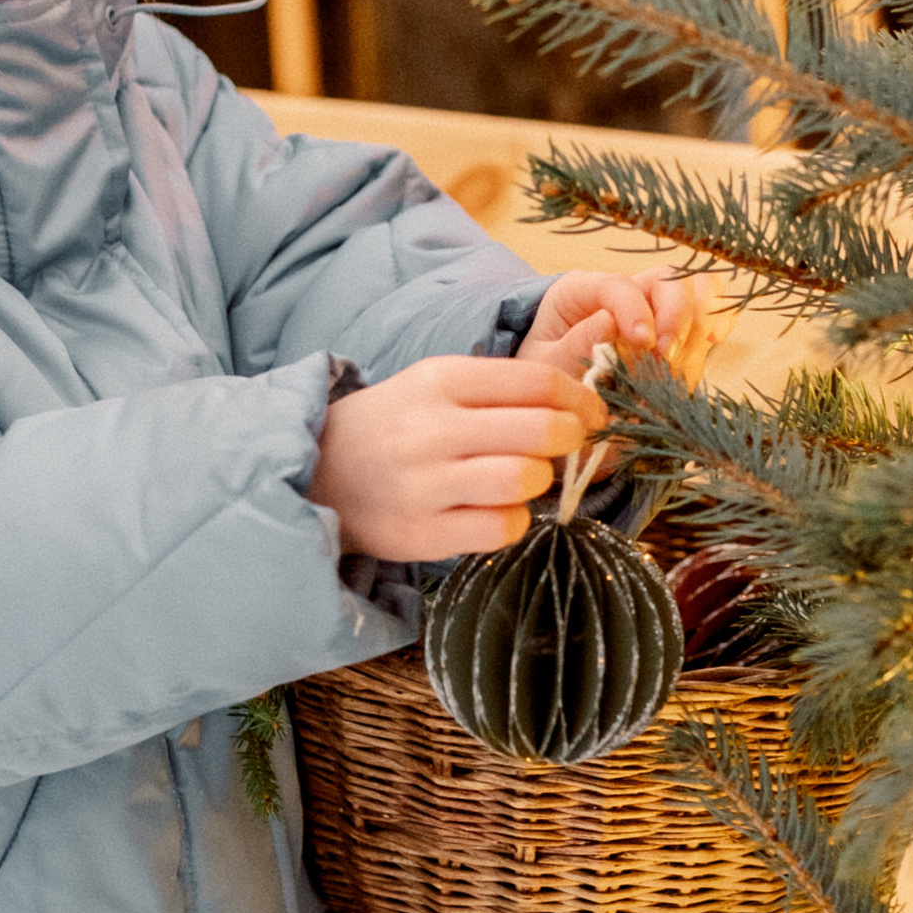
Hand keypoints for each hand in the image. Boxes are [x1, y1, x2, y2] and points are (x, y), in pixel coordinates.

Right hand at [310, 353, 606, 562]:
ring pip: (524, 479)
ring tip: (526, 479)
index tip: (593, 414)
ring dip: (540, 482)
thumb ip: (503, 391)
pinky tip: (499, 511)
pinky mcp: (423, 533)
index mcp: (441, 380)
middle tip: (568, 447)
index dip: (581, 400)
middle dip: (571, 440)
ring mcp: (425, 484)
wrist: (320, 470)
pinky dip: (514, 521)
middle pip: (542, 430)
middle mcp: (432, 429)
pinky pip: (501, 527)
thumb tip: (585, 407)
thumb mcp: (438, 386)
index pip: (537, 382)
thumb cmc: (398, 424)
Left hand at [515, 266, 714, 389]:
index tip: (643, 343)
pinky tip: (711, 342)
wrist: (558, 396)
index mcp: (581, 291)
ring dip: (700, 324)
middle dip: (675, 316)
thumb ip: (572, 347)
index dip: (635, 310)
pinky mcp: (679, 328)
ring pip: (696, 291)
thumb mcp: (544, 364)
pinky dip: (719, 321)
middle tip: (666, 358)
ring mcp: (656, 308)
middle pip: (667, 279)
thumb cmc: (547, 377)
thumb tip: (610, 323)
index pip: (618, 285)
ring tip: (683, 361)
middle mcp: (625, 292)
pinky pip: (712, 309)